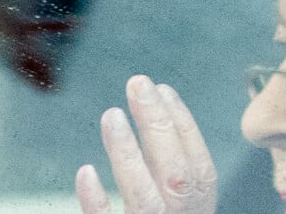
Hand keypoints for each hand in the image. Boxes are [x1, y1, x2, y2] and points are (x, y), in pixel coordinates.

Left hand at [75, 75, 216, 212]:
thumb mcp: (182, 203)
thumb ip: (171, 169)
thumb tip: (154, 112)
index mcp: (199, 206)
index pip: (199, 163)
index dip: (183, 122)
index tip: (164, 89)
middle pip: (175, 174)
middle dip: (158, 124)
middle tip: (138, 84)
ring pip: (142, 195)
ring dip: (128, 153)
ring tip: (112, 115)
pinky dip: (96, 199)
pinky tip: (86, 171)